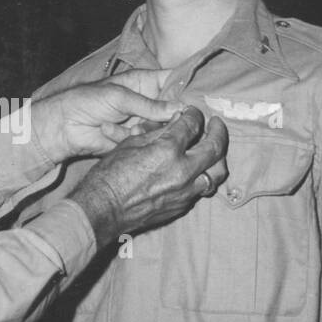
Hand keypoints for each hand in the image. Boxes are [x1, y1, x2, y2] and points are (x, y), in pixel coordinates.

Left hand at [31, 71, 179, 161]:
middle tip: (170, 122)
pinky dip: (130, 138)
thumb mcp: (119, 97)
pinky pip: (145, 141)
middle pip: (175, 108)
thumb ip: (149, 104)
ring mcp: (143, 121)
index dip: (189, 87)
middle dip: (172, 116)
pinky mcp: (135, 140)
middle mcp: (149, 102)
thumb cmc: (89, 100)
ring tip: (130, 128)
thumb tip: (181, 109)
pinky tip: (112, 132)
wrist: (65, 125)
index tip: (202, 97)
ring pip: (163, 128)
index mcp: (146, 82)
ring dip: (147, 130)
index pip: (175, 80)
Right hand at [68, 106, 229, 247]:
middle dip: (218, 131)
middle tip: (216, 124)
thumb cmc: (110, 174)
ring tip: (213, 149)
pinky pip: (202, 188)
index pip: (192, 124)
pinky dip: (203, 176)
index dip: (194, 114)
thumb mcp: (131, 144)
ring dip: (218, 158)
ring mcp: (185, 191)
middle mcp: (182, 171)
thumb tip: (176, 121)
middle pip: (215, 147)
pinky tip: (196, 170)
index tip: (192, 112)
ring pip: (218, 173)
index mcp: (167, 150)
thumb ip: (158, 132)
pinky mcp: (182, 206)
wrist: (103, 209)